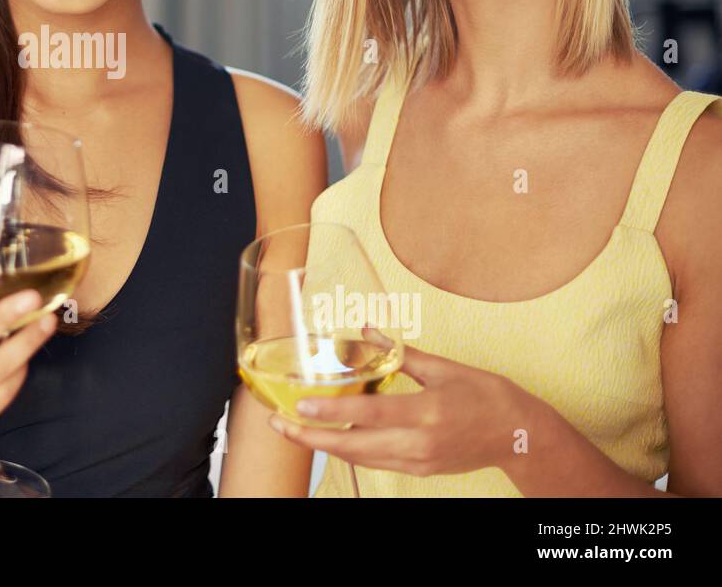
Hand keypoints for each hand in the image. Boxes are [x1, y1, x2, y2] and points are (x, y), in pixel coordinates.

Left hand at [269, 341, 534, 476]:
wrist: (520, 436)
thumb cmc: (488, 396)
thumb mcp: (445, 368)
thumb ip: (400, 353)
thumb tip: (365, 330)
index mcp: (425, 411)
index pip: (369, 414)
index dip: (333, 411)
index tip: (302, 405)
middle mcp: (418, 441)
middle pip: (353, 446)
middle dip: (311, 438)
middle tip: (279, 423)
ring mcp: (418, 460)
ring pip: (360, 458)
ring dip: (324, 446)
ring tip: (294, 430)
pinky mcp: (420, 469)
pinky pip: (376, 461)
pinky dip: (350, 451)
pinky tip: (330, 438)